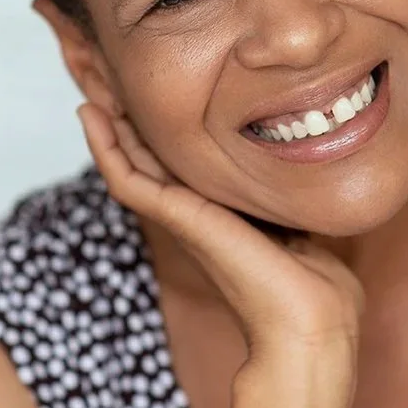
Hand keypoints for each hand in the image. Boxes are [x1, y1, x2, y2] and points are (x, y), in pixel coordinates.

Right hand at [77, 103, 365, 359]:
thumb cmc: (318, 288)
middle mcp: (196, 215)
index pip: (181, 168)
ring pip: (129, 168)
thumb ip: (294, 197)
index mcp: (222, 215)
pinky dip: (103, 148)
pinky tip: (90, 116)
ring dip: (107, 131)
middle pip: (150, 162)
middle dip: (130, 126)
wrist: (312, 323)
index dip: (163, 134)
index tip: (155, 98)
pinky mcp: (179, 218)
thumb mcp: (304, 224)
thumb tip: (314, 172)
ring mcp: (183, 218)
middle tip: (107, 84)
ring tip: (89, 94)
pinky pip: (126, 179)